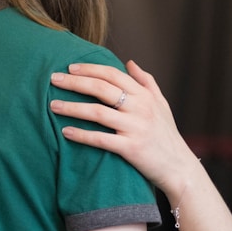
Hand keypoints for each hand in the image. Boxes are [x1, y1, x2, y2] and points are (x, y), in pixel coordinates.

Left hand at [50, 60, 198, 200]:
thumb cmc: (167, 135)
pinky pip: (101, 139)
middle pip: (101, 89)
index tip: (70, 67)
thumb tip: (130, 62)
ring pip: (98, 112)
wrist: (179, 168)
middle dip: (75, 82)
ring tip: (52, 106)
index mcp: (145, 95)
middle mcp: (140, 108)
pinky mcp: (131, 149)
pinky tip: (65, 131)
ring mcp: (135, 128)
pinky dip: (82, 135)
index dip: (90, 69)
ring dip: (72, 107)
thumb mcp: (161, 105)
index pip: (113, 74)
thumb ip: (146, 82)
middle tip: (53, 79)